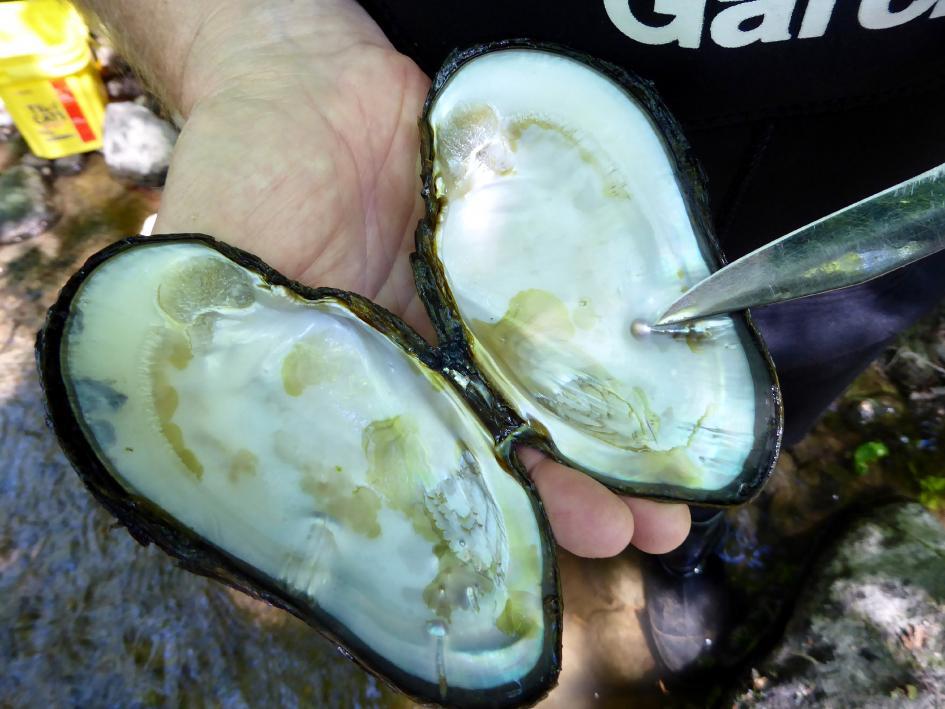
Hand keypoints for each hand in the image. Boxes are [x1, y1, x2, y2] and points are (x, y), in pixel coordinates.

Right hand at [153, 1, 689, 557]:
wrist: (305, 74)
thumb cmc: (244, 173)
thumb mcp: (220, 287)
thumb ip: (247, 379)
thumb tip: (272, 489)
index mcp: (342, 403)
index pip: (414, 488)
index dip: (471, 527)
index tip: (520, 565)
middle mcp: (412, 379)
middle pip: (495, 456)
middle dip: (561, 503)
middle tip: (625, 534)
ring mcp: (466, 329)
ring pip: (543, 404)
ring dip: (606, 452)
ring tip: (667, 500)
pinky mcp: (509, 278)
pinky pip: (568, 325)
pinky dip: (612, 365)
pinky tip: (665, 396)